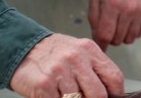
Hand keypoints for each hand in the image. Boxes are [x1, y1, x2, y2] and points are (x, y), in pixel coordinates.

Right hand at [10, 33, 124, 97]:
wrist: (23, 48)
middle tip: (86, 97)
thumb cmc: (55, 53)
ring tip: (66, 94)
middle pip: (98, 94)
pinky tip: (54, 95)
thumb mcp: (80, 52)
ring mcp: (60, 71)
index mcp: (90, 50)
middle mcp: (76, 58)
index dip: (116, 93)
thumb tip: (111, 92)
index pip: (114, 76)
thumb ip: (95, 68)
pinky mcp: (44, 84)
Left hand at [88, 0, 140, 49]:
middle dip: (110, 38)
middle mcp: (128, 9)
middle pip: (117, 39)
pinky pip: (140, 31)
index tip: (98, 45)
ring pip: (130, 38)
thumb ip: (94, 15)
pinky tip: (128, 20)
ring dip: (122, 36)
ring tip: (118, 24)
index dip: (100, 44)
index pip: (105, 35)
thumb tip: (96, 35)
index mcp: (112, 3)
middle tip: (108, 28)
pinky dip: (133, 31)